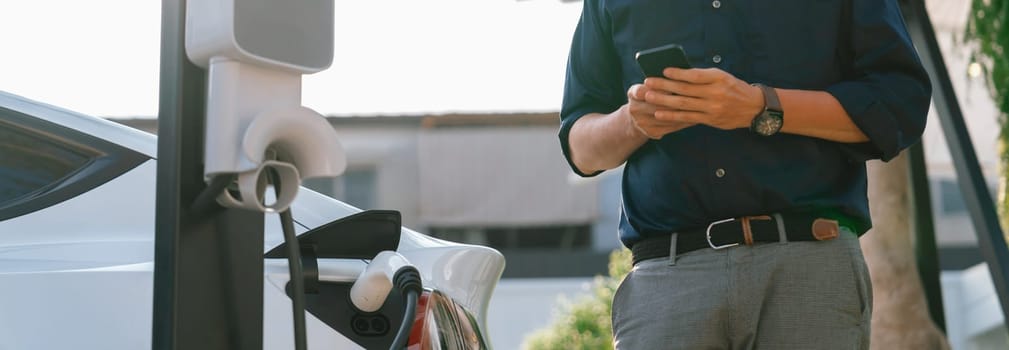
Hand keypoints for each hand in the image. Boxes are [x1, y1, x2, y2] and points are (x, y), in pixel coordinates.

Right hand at [625, 84, 694, 138]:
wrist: (638, 117)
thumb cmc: (651, 94)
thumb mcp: (649, 85)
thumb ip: (660, 81)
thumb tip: (682, 75)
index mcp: (633, 93)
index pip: (646, 88)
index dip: (660, 87)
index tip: (676, 85)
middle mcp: (634, 109)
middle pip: (658, 104)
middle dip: (677, 100)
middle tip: (696, 96)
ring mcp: (642, 123)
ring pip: (667, 117)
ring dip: (684, 112)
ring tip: (700, 107)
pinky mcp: (651, 133)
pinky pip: (671, 127)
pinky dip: (684, 121)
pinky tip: (696, 117)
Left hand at [642, 68, 764, 129]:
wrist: (754, 107)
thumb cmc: (733, 88)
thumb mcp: (722, 76)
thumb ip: (703, 76)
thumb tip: (677, 74)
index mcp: (718, 78)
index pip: (695, 75)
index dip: (678, 73)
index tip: (663, 70)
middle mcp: (715, 92)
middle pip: (685, 89)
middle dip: (664, 86)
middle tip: (648, 83)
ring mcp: (712, 107)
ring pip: (684, 104)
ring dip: (664, 101)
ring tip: (649, 97)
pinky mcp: (710, 119)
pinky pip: (688, 118)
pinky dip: (672, 116)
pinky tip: (659, 114)